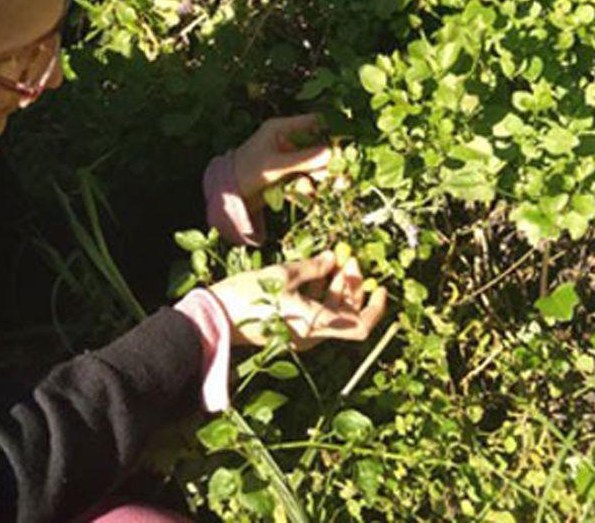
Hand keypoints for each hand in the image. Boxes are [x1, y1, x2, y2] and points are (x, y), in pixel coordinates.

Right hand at [206, 250, 388, 348]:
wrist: (214, 318)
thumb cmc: (247, 297)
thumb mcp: (282, 275)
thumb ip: (312, 267)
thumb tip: (333, 259)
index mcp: (315, 325)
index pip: (360, 326)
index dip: (375, 308)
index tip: (380, 286)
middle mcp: (312, 335)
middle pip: (345, 314)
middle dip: (351, 285)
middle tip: (348, 258)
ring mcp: (300, 333)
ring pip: (330, 311)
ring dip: (335, 286)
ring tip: (333, 258)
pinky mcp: (287, 327)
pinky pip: (314, 311)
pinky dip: (319, 292)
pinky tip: (314, 269)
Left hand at [230, 114, 341, 207]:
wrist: (226, 196)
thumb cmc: (245, 173)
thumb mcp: (275, 166)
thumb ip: (303, 159)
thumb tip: (331, 152)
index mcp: (280, 129)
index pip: (313, 123)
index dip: (332, 131)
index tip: (348, 143)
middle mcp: (286, 141)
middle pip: (317, 145)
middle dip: (330, 160)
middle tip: (345, 173)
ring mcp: (286, 158)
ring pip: (313, 164)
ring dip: (322, 175)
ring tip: (336, 186)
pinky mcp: (285, 175)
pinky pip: (304, 178)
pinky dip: (308, 186)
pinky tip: (308, 196)